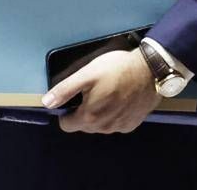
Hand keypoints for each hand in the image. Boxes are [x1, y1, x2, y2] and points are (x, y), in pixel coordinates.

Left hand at [43, 48, 159, 133]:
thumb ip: (65, 90)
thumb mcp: (85, 75)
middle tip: (91, 92)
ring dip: (97, 114)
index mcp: (91, 117)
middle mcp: (105, 128)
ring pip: (99, 126)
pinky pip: (114, 124)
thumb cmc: (116, 69)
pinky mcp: (133, 124)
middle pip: (83, 125)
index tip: (73, 98)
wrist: (150, 71)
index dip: (65, 112)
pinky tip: (117, 99)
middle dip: (82, 111)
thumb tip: (47, 103)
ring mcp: (120, 127)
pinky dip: (112, 115)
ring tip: (105, 93)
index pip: (67, 125)